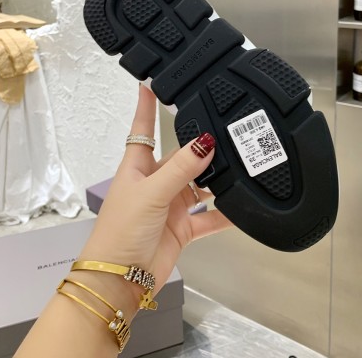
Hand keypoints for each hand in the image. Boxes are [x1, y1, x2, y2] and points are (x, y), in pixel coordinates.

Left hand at [79, 84, 233, 293]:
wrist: (119, 280)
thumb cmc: (122, 230)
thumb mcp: (151, 193)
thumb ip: (181, 168)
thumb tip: (206, 141)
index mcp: (137, 167)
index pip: (143, 128)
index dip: (147, 105)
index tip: (151, 82)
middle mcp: (154, 182)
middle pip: (180, 157)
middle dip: (200, 146)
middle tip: (226, 130)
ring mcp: (169, 205)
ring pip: (198, 184)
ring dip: (216, 178)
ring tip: (241, 163)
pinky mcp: (182, 228)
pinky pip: (208, 217)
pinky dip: (224, 214)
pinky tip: (242, 208)